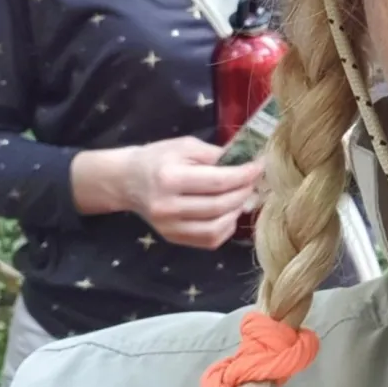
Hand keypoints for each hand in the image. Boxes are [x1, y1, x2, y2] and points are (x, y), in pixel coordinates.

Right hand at [72, 139, 264, 249]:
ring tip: (242, 195)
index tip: (260, 166)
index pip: (217, 182)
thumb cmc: (158, 158)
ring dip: (237, 212)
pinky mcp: (173, 238)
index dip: (244, 175)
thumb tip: (246, 162)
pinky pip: (209, 241)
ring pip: (216, 228)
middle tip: (254, 180)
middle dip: (244, 192)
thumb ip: (215, 154)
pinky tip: (229, 211)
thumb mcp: (185, 146)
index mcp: (170, 179)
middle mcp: (168, 207)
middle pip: (219, 206)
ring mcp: (169, 227)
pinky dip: (226, 227)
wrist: (127, 181)